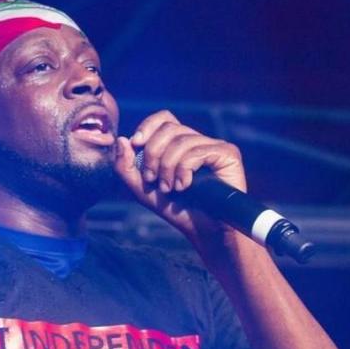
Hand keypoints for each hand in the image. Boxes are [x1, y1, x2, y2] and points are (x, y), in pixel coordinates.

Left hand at [113, 109, 246, 251]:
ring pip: (181, 141)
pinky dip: (184, 170)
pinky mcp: (227, 154)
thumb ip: (126, 166)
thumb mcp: (142, 189)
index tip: (136, 144)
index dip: (147, 126)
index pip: (163, 118)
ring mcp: (214, 146)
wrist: (200, 230)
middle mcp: (197, 140)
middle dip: (153, 154)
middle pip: (169, 128)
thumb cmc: (175, 209)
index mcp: (179, 143)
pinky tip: (185, 186)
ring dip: (168, 168)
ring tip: (170, 188)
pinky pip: (197, 152)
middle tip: (153, 180)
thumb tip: (122, 140)